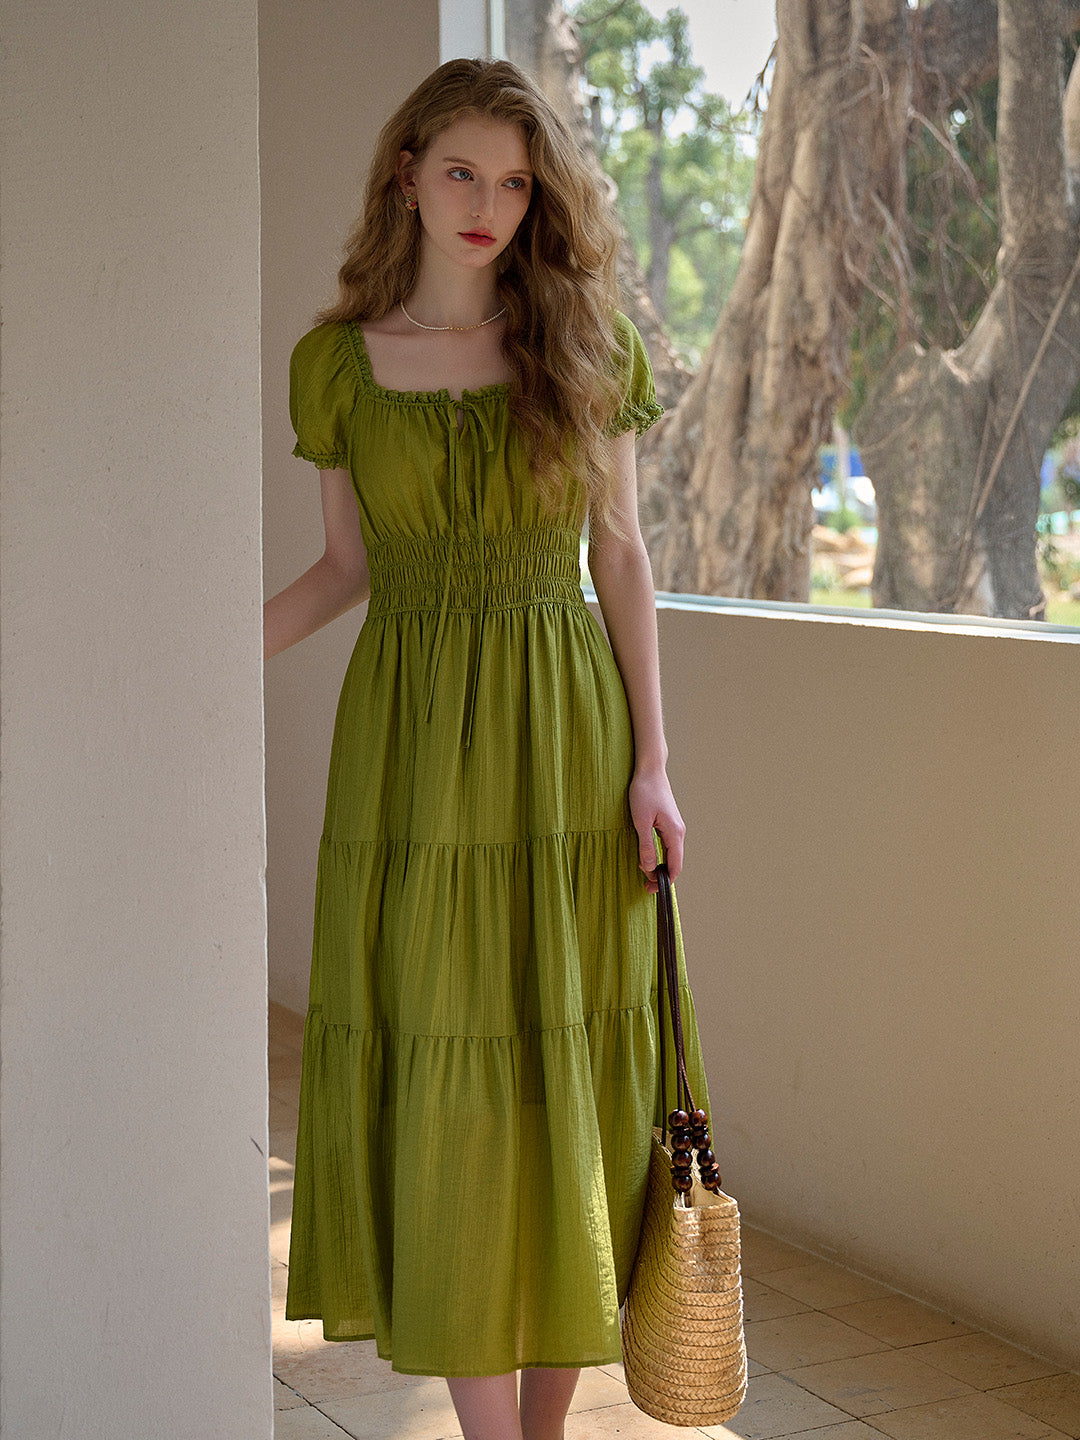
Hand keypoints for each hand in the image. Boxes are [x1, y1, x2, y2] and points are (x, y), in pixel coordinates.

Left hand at [628, 765, 685, 893]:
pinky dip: (660, 855)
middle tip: (645, 885)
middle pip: (675, 862)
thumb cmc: (644, 792)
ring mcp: (676, 827)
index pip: (675, 866)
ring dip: (660, 865)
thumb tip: (649, 868)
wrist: (650, 770)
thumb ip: (645, 846)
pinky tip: (649, 857)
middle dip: (662, 876)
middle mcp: (679, 832)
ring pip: (671, 854)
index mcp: (674, 833)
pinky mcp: (670, 823)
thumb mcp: (640, 821)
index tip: (651, 889)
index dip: (665, 881)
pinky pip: (668, 845)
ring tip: (645, 872)